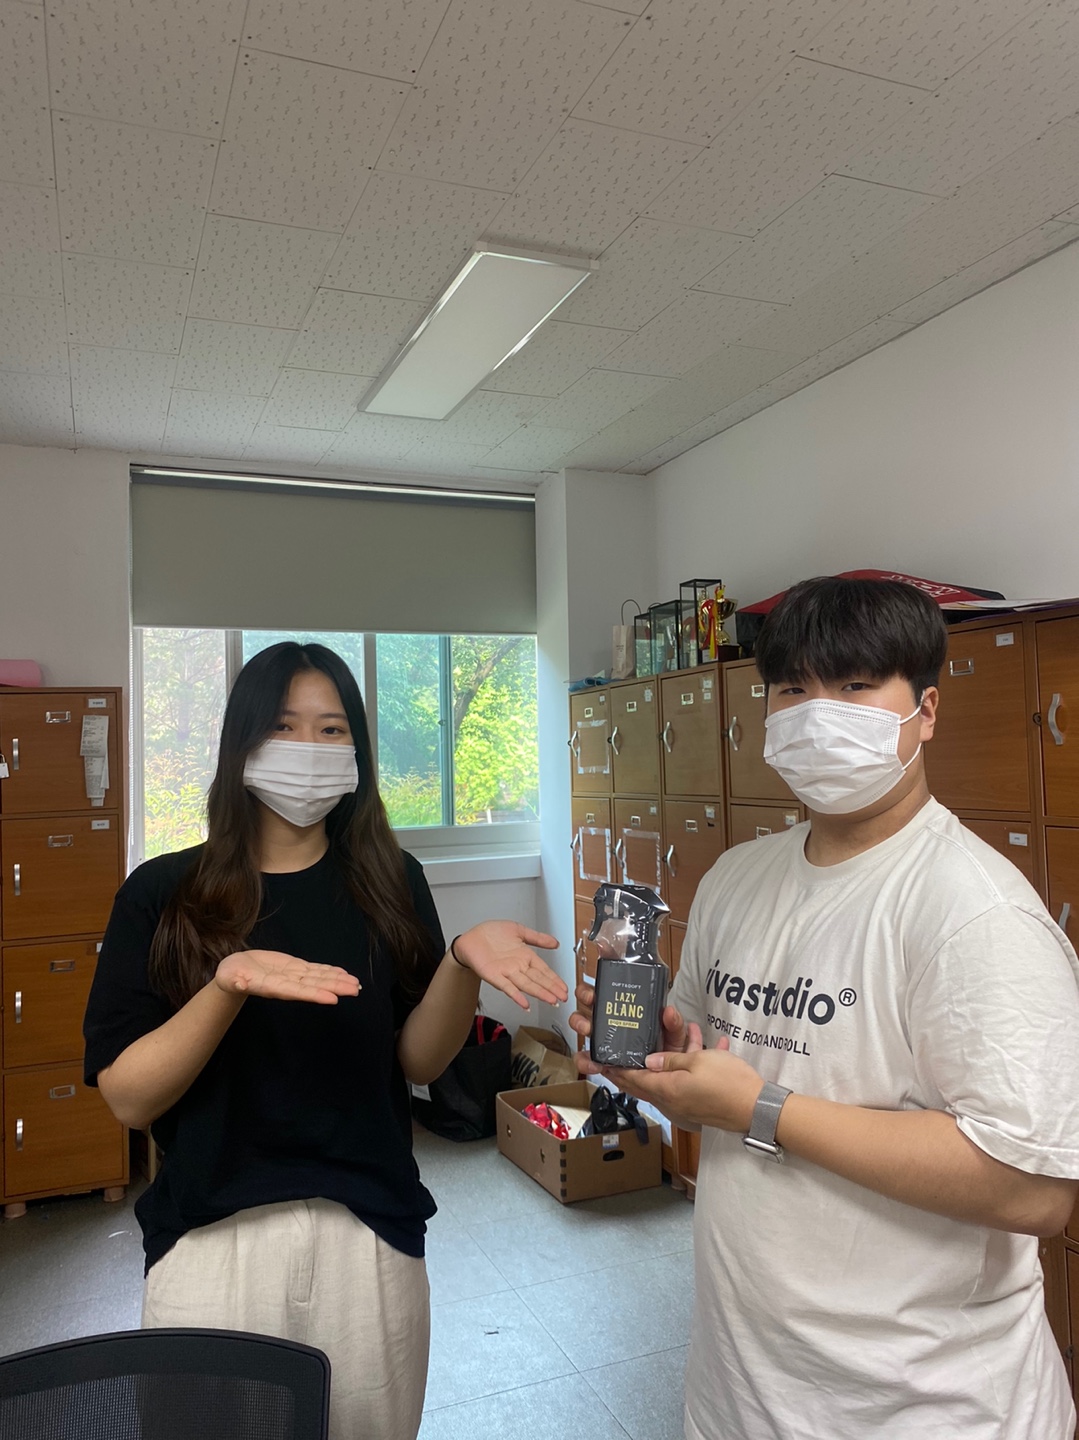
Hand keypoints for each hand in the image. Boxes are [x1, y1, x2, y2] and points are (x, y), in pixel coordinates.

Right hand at [215, 950, 360, 1005]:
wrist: (235, 972)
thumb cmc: (230, 976)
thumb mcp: (229, 978)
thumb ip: (235, 981)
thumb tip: (238, 983)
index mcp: (273, 988)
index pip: (297, 992)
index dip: (315, 994)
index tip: (332, 998)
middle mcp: (288, 984)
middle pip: (315, 986)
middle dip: (335, 987)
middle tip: (355, 990)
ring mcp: (293, 976)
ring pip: (319, 978)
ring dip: (337, 980)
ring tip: (355, 983)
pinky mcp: (294, 968)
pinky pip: (315, 970)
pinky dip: (329, 970)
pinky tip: (343, 973)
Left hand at [451, 921, 566, 1009]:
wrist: (471, 938)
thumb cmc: (491, 933)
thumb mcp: (518, 930)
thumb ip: (537, 938)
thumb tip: (555, 942)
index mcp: (525, 956)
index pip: (544, 970)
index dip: (554, 979)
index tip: (564, 988)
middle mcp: (518, 966)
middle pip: (538, 979)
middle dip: (551, 988)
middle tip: (563, 997)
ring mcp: (507, 973)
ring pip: (526, 984)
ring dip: (539, 993)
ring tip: (551, 1000)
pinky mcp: (494, 976)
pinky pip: (507, 987)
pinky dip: (516, 995)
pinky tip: (524, 1003)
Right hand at [570, 988, 689, 1076]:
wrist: (662, 1079)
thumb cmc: (666, 1052)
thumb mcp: (674, 1036)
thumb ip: (674, 1024)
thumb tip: (669, 1012)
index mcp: (627, 1008)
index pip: (609, 988)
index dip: (600, 979)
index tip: (599, 973)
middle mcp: (611, 1020)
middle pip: (589, 1000)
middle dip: (585, 996)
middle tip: (592, 1000)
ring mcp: (602, 1038)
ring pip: (581, 1024)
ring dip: (580, 1023)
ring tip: (588, 1029)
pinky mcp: (599, 1059)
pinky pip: (584, 1058)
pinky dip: (585, 1061)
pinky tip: (594, 1063)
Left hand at [601, 1031, 763, 1132]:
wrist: (757, 1109)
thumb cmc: (727, 1082)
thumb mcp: (698, 1061)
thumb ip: (670, 1060)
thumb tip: (649, 1061)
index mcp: (666, 1090)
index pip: (633, 1079)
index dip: (615, 1069)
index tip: (599, 1062)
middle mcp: (672, 1101)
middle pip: (646, 1082)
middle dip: (634, 1066)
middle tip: (618, 1053)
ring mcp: (686, 1105)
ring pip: (670, 1078)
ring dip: (673, 1056)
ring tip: (685, 1029)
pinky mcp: (700, 1105)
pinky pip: (689, 1081)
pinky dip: (693, 1064)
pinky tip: (708, 1042)